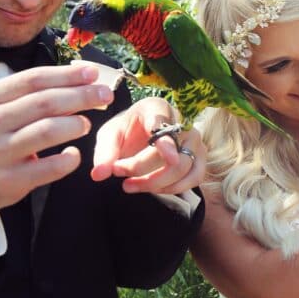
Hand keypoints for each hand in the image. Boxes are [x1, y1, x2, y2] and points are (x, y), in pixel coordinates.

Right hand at [0, 64, 113, 231]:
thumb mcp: (2, 109)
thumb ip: (36, 93)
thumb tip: (84, 76)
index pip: (34, 79)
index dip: (67, 74)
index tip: (93, 73)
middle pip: (45, 102)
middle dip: (81, 96)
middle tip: (105, 95)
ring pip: (48, 131)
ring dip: (75, 124)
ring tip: (86, 124)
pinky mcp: (11, 179)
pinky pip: (51, 166)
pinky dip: (69, 159)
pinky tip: (74, 154)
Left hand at [90, 97, 205, 194]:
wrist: (141, 131)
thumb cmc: (127, 130)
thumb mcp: (110, 136)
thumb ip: (104, 154)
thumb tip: (99, 174)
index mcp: (157, 108)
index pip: (164, 125)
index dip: (166, 142)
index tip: (168, 156)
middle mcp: (182, 122)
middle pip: (170, 154)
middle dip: (141, 169)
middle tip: (118, 173)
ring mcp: (194, 139)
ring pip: (182, 168)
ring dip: (154, 183)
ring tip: (129, 185)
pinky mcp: (199, 156)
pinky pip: (194, 177)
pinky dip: (173, 188)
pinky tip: (152, 188)